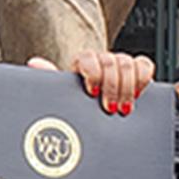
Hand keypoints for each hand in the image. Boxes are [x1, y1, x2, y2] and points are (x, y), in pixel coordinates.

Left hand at [26, 50, 154, 116]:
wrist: (98, 121)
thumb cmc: (81, 107)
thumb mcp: (66, 97)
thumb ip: (51, 78)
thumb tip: (34, 63)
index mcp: (83, 63)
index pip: (88, 58)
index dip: (92, 74)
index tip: (92, 93)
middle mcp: (102, 60)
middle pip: (111, 61)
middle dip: (112, 87)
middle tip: (109, 108)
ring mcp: (120, 64)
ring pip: (128, 63)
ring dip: (127, 88)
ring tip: (123, 108)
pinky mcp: (138, 71)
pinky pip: (145, 65)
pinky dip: (143, 79)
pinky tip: (137, 95)